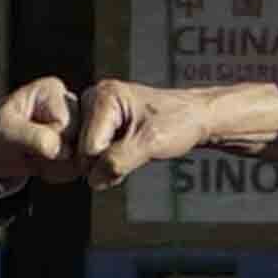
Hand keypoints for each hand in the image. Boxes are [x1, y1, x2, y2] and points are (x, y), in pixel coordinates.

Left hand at [0, 76, 81, 184]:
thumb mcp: (6, 131)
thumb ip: (33, 137)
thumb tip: (60, 150)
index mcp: (51, 90)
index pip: (66, 122)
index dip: (47, 138)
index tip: (25, 139)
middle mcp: (70, 104)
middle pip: (79, 140)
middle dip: (53, 155)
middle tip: (28, 151)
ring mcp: (76, 125)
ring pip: (81, 156)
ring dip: (55, 166)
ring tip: (33, 156)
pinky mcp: (77, 144)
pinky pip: (78, 167)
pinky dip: (58, 172)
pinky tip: (42, 163)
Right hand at [74, 78, 209, 191]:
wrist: (194, 117)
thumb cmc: (179, 122)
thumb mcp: (149, 143)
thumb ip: (118, 161)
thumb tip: (93, 180)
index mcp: (103, 97)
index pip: (89, 148)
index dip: (110, 161)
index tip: (136, 150)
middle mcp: (92, 100)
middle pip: (83, 152)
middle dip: (106, 162)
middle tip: (135, 150)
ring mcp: (94, 112)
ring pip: (86, 156)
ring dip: (108, 163)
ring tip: (132, 148)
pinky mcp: (98, 124)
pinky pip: (92, 154)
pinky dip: (108, 160)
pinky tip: (125, 149)